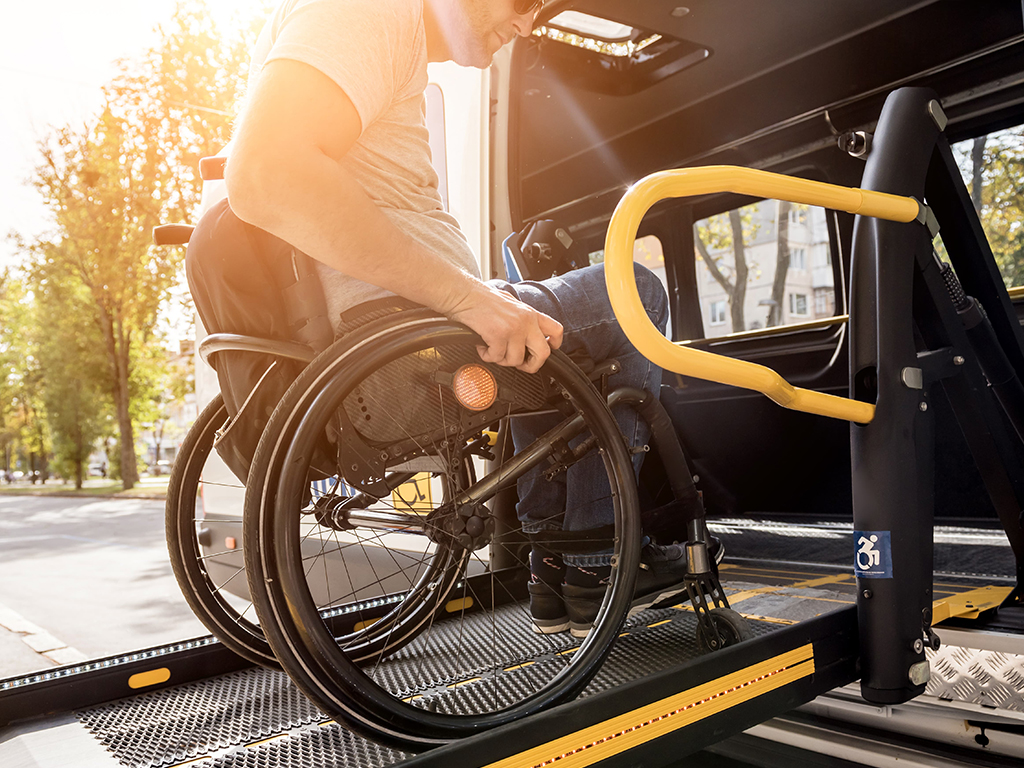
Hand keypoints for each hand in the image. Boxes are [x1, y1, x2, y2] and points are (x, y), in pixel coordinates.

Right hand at [446, 282, 562, 373]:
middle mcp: (526, 321)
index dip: (555, 346)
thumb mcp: (512, 306)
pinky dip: (487, 356)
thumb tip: (527, 338)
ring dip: (502, 359)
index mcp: (531, 314)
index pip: (556, 331)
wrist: (464, 295)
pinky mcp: (498, 335)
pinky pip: (496, 357)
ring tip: (493, 349)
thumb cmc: (483, 300)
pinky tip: (482, 345)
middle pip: (543, 353)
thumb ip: (523, 320)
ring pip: (516, 360)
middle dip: (532, 365)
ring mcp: (514, 328)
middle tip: (520, 364)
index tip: (545, 352)